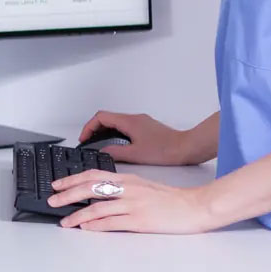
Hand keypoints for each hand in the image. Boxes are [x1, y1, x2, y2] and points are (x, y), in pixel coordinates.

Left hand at [48, 171, 219, 233]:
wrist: (195, 206)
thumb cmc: (171, 199)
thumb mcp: (143, 186)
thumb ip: (122, 188)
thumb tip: (99, 194)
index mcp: (127, 179)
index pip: (92, 174)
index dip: (71, 179)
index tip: (57, 184)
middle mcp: (127, 188)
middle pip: (89, 187)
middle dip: (67, 194)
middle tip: (52, 200)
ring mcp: (133, 204)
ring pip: (97, 207)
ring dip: (77, 215)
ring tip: (65, 221)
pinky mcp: (140, 220)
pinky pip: (112, 222)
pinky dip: (95, 225)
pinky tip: (85, 228)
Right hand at [75, 111, 203, 165]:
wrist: (186, 148)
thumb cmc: (166, 150)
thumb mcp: (135, 154)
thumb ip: (115, 153)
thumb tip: (102, 153)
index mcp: (129, 121)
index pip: (101, 117)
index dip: (88, 127)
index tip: (84, 138)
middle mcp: (134, 118)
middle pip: (107, 118)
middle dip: (94, 129)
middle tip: (88, 141)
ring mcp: (141, 122)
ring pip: (116, 122)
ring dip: (105, 131)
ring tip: (100, 144)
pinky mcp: (146, 128)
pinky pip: (125, 126)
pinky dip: (116, 133)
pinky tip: (118, 145)